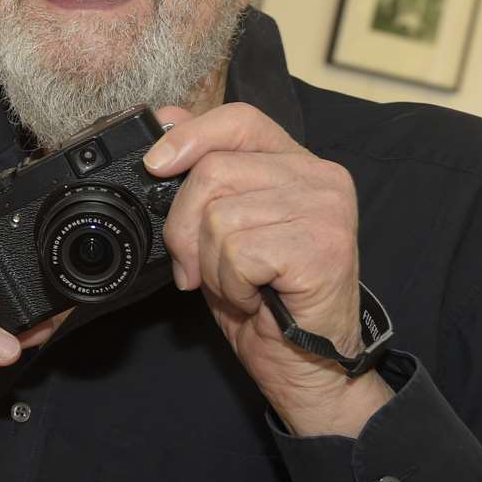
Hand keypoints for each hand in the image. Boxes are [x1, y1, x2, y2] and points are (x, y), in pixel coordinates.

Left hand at [147, 104, 391, 436]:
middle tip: (197, 266)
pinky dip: (231, 284)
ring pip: (220, 217)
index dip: (189, 135)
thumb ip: (203, 177)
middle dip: (184, 226)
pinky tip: (256, 297)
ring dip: (211, 265)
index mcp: (295, 163)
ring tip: (239, 284)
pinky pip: (239, 252)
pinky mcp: (322, 245)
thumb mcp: (222, 229)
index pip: (239, 119)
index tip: (155, 165)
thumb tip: (165, 121)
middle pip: (213, 171)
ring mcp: (326, 208)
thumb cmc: (264, 296)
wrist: (305, 362)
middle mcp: (319, 177)